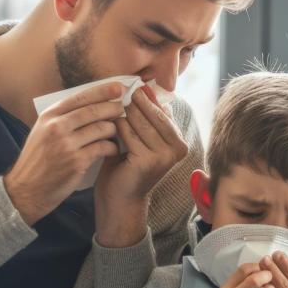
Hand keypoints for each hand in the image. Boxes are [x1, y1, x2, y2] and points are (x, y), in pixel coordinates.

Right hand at [4, 82, 124, 224]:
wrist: (26, 190)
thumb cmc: (37, 161)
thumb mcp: (42, 133)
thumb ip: (62, 119)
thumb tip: (89, 104)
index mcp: (48, 117)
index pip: (80, 97)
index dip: (102, 91)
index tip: (118, 87)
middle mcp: (57, 127)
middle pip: (93, 111)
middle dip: (113, 108)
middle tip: (124, 108)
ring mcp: (67, 145)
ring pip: (102, 129)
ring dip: (114, 129)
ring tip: (118, 131)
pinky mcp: (77, 162)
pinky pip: (103, 148)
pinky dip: (112, 147)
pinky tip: (114, 149)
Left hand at [95, 85, 189, 246]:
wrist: (120, 200)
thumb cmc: (127, 167)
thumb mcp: (141, 139)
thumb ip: (148, 117)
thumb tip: (147, 87)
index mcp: (179, 141)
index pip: (161, 109)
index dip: (145, 99)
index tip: (130, 90)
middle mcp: (178, 147)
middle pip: (151, 111)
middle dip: (131, 105)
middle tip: (115, 101)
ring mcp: (165, 154)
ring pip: (137, 119)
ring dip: (120, 116)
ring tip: (109, 118)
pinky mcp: (148, 159)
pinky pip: (127, 131)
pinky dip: (114, 128)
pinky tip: (108, 131)